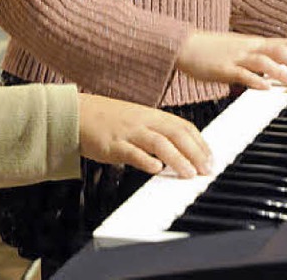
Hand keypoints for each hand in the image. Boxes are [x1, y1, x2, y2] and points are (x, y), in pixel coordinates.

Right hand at [77, 93, 211, 178]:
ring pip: (158, 142)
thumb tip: (179, 149)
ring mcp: (128, 132)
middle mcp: (142, 120)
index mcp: (150, 114)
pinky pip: (132, 152)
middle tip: (206, 169)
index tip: (210, 157)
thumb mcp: (135, 120)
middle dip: (195, 152)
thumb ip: (155, 131)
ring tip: (189, 174)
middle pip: (175, 133)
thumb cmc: (105, 118)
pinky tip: (156, 169)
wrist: (76, 113)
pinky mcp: (113, 144)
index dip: (199, 142)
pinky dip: (146, 161)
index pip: (182, 125)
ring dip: (177, 159)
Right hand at [176, 30, 286, 90]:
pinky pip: (241, 73)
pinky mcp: (221, 68)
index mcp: (250, 42)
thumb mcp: (235, 49)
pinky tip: (264, 87)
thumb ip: (254, 59)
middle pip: (278, 49)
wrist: (182, 45)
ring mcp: (234, 56)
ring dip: (282, 72)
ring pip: (263, 60)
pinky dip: (255, 79)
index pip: (282, 43)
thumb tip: (271, 73)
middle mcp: (245, 47)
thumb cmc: (208, 49)